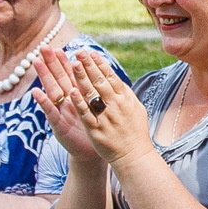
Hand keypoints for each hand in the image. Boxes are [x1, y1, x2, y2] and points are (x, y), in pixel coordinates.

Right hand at [31, 48, 101, 161]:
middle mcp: (67, 102)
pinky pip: (51, 113)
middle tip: (42, 47)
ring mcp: (61, 113)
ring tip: (36, 62)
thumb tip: (97, 72)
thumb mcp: (95, 107)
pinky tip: (37, 92)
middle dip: (50, 63)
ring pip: (52, 91)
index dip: (63, 61)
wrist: (94, 152)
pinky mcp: (59, 126)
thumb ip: (94, 91)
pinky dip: (44, 103)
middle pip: (58, 78)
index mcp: (78, 96)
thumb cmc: (96, 127)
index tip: (58, 47)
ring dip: (44, 76)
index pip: (70, 75)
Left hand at [35, 46, 149, 163]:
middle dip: (89, 65)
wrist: (134, 156)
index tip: (91, 52)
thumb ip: (126, 94)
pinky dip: (79, 102)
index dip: (100, 64)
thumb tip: (116, 79)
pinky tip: (71, 91)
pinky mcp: (97, 130)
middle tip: (79, 52)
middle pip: (100, 82)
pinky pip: (86, 114)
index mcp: (125, 99)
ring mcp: (106, 117)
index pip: (111, 77)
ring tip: (74, 63)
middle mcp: (116, 106)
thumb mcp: (136, 109)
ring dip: (82, 78)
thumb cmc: (135, 132)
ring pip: (92, 94)